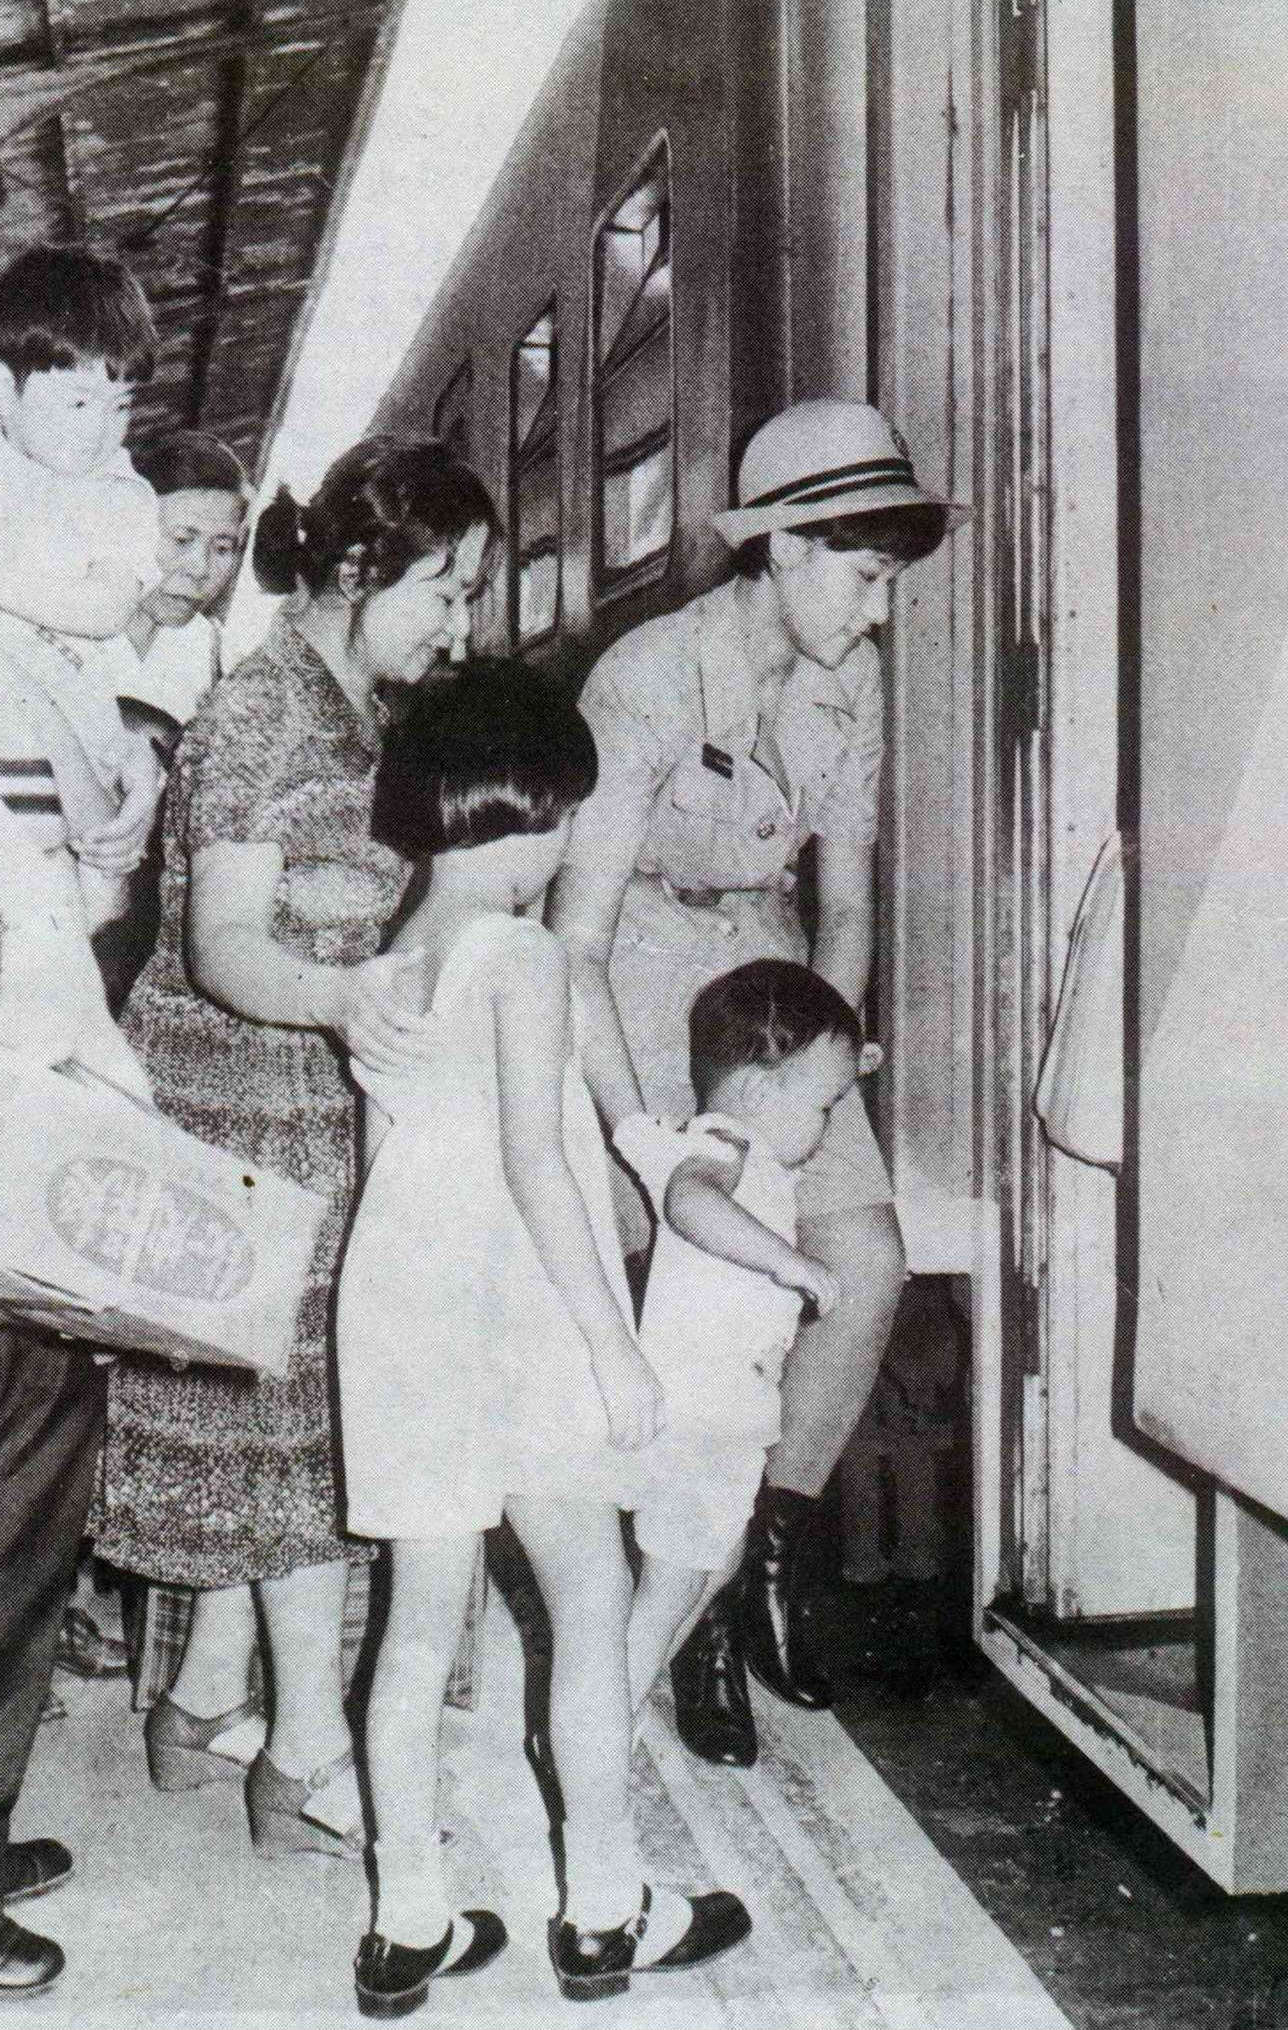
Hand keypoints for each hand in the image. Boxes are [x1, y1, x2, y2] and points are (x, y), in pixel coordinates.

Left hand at [72, 734, 160, 875]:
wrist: (142, 758)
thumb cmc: (130, 751)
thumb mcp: (126, 744)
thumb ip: (117, 749)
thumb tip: (107, 759)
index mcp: (145, 797)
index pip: (128, 823)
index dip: (107, 833)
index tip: (85, 835)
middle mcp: (148, 816)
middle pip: (128, 844)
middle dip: (101, 849)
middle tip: (77, 846)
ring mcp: (145, 827)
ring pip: (131, 854)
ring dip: (107, 861)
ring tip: (83, 856)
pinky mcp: (139, 834)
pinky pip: (134, 858)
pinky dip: (120, 868)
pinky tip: (103, 872)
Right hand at [337, 949, 437, 1072]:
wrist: (327, 995)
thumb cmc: (359, 979)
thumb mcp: (379, 965)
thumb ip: (402, 959)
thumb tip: (423, 949)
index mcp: (372, 998)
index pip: (397, 1016)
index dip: (418, 1025)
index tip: (438, 1028)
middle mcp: (363, 1019)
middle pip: (393, 1040)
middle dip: (418, 1048)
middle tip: (439, 1050)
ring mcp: (357, 1036)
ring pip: (384, 1055)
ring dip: (408, 1062)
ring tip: (429, 1062)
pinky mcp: (353, 1047)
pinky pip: (373, 1063)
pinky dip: (392, 1069)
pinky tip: (409, 1069)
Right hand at [591, 1330, 663, 1449]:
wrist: (612, 1341)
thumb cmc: (622, 1352)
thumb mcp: (642, 1372)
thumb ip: (642, 1387)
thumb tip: (631, 1399)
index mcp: (657, 1393)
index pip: (659, 1424)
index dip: (648, 1435)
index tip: (637, 1437)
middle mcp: (650, 1400)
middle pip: (647, 1434)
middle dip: (636, 1444)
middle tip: (623, 1445)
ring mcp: (634, 1402)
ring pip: (633, 1436)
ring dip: (624, 1445)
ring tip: (614, 1445)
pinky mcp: (618, 1403)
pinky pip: (619, 1430)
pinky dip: (615, 1439)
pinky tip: (609, 1440)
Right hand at [777, 1253, 840, 1316]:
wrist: (777, 1258)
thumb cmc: (786, 1268)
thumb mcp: (801, 1277)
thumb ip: (809, 1285)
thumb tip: (813, 1297)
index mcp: (822, 1267)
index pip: (836, 1284)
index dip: (836, 1297)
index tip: (831, 1307)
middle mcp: (823, 1269)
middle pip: (836, 1290)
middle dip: (833, 1303)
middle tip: (826, 1312)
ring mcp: (818, 1274)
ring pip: (830, 1294)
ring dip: (828, 1307)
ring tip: (821, 1314)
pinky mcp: (811, 1280)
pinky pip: (822, 1296)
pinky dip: (823, 1306)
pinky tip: (819, 1312)